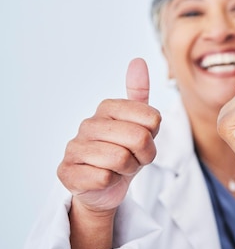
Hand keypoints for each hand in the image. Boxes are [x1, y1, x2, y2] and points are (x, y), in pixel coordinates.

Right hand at [57, 58, 160, 248]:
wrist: (106, 187)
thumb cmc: (125, 151)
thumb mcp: (140, 123)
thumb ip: (139, 94)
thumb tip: (138, 61)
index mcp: (107, 108)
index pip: (152, 118)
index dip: (154, 136)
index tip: (144, 141)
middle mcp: (87, 124)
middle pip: (138, 138)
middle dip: (143, 155)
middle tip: (133, 159)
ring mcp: (73, 148)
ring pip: (121, 159)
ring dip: (127, 170)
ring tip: (118, 169)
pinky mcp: (66, 172)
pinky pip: (103, 177)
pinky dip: (110, 183)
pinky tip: (103, 180)